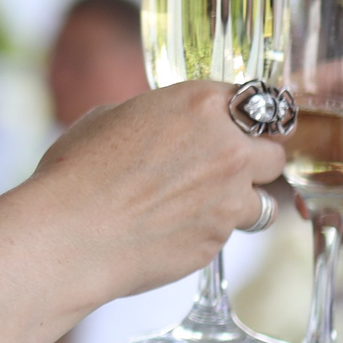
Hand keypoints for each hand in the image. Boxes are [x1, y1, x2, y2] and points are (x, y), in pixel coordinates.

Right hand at [26, 80, 287, 303]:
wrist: (70, 233)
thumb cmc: (79, 170)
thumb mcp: (112, 117)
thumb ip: (157, 117)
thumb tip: (165, 128)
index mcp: (202, 104)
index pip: (255, 100)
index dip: (242, 117)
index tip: (234, 127)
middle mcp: (228, 149)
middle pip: (272, 152)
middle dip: (252, 160)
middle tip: (221, 168)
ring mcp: (229, 200)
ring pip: (261, 201)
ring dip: (237, 202)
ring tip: (196, 207)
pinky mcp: (217, 242)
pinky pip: (226, 235)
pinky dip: (206, 233)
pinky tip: (169, 232)